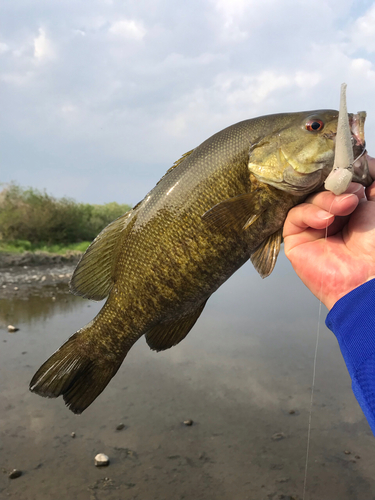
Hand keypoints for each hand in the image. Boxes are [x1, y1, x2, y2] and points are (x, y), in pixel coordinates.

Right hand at [283, 155, 374, 309]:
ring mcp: (312, 227)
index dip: (342, 172)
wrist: (367, 276)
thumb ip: (372, 176)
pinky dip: (310, 213)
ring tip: (345, 208)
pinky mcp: (296, 238)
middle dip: (336, 185)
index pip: (338, 181)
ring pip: (309, 198)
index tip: (350, 165)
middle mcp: (332, 216)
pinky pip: (295, 215)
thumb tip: (360, 158)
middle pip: (321, 187)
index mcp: (352, 207)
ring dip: (327, 200)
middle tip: (351, 191)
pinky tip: (326, 221)